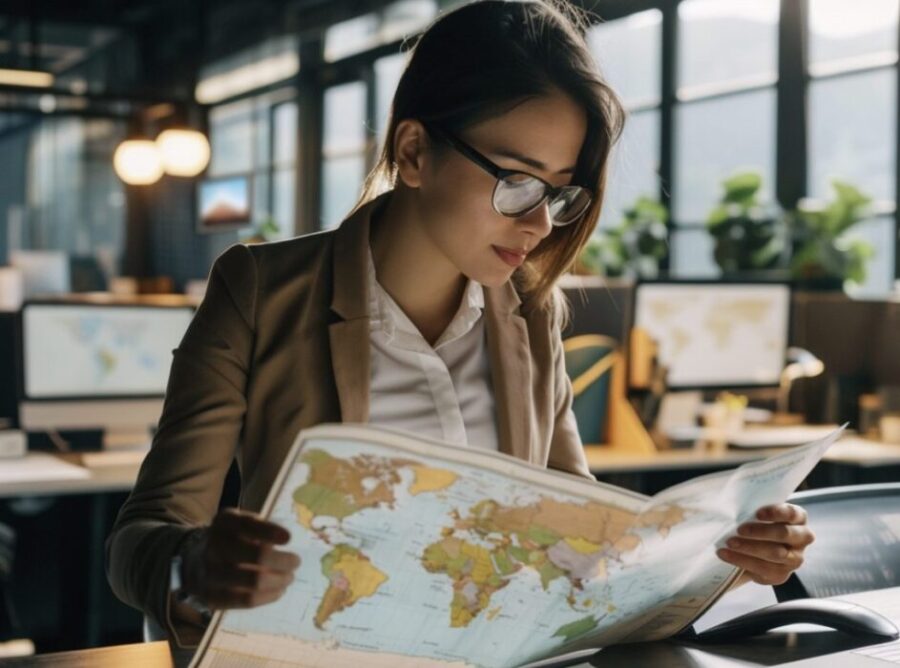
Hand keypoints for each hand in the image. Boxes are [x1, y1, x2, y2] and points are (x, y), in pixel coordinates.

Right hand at [181, 508, 300, 608]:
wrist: (192, 560)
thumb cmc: (230, 539)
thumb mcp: (240, 523)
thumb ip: (261, 528)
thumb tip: (287, 541)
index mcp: (224, 523)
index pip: (249, 525)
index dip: (270, 532)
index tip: (289, 538)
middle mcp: (214, 546)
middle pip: (257, 555)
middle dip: (283, 560)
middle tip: (296, 562)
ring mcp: (211, 574)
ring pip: (254, 581)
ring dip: (279, 580)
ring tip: (289, 577)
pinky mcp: (212, 597)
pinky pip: (246, 600)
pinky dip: (268, 596)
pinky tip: (279, 590)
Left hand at [717, 503, 814, 585]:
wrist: (755, 549)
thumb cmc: (757, 524)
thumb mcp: (759, 514)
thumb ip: (754, 510)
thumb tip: (734, 508)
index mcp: (798, 518)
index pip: (792, 513)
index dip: (776, 513)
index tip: (757, 513)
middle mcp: (801, 539)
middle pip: (784, 534)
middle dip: (760, 532)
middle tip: (739, 529)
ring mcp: (794, 558)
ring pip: (775, 554)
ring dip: (750, 548)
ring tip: (730, 543)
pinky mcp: (781, 574)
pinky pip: (763, 569)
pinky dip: (742, 560)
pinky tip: (726, 554)